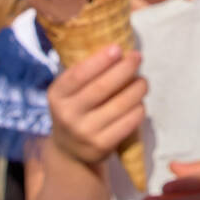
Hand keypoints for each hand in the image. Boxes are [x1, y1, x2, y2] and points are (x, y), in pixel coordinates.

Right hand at [46, 44, 146, 168]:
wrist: (69, 152)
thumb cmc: (75, 110)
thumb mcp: (68, 93)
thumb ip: (85, 74)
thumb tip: (117, 51)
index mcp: (57, 95)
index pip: (78, 74)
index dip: (100, 60)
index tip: (117, 48)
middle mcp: (67, 114)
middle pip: (102, 87)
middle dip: (124, 69)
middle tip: (137, 57)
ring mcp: (84, 132)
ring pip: (119, 105)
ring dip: (136, 89)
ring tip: (142, 81)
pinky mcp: (101, 146)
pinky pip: (128, 123)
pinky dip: (138, 109)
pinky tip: (140, 102)